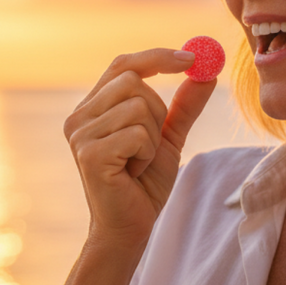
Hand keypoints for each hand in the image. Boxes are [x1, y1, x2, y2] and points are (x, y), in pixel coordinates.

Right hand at [63, 48, 216, 243]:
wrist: (129, 227)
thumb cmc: (143, 184)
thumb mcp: (168, 138)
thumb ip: (183, 106)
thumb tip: (206, 74)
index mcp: (93, 107)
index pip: (123, 64)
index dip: (157, 57)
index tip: (192, 58)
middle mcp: (80, 116)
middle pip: (134, 81)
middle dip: (156, 111)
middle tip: (150, 143)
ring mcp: (81, 134)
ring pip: (138, 106)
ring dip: (151, 137)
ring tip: (138, 162)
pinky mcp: (90, 153)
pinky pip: (137, 134)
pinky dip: (146, 154)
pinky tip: (133, 173)